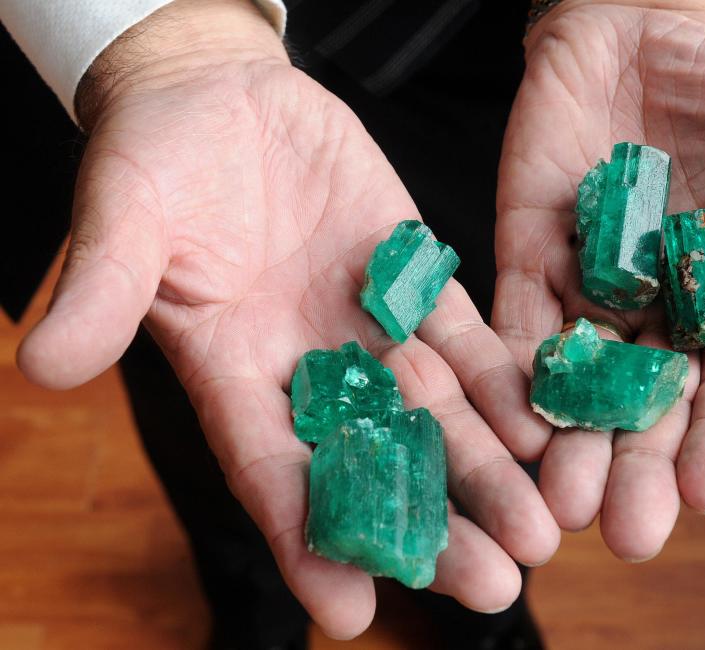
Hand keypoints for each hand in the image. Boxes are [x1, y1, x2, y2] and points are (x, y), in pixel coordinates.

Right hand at [17, 0, 558, 637]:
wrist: (220, 97)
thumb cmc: (155, 158)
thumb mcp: (124, 218)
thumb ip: (103, 290)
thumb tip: (39, 365)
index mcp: (234, 375)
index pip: (271, 474)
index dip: (307, 542)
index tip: (350, 611)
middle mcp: (311, 369)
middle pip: (376, 463)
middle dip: (433, 526)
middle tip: (495, 588)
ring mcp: (369, 328)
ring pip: (436, 414)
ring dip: (487, 471)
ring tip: (540, 533)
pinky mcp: (413, 279)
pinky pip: (465, 339)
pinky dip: (501, 382)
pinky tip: (542, 428)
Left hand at [493, 0, 704, 559]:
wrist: (648, 25)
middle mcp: (662, 312)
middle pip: (650, 406)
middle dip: (637, 468)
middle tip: (623, 530)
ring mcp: (591, 287)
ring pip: (578, 380)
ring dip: (567, 440)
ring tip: (558, 498)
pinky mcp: (529, 254)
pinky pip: (517, 319)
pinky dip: (511, 368)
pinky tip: (507, 418)